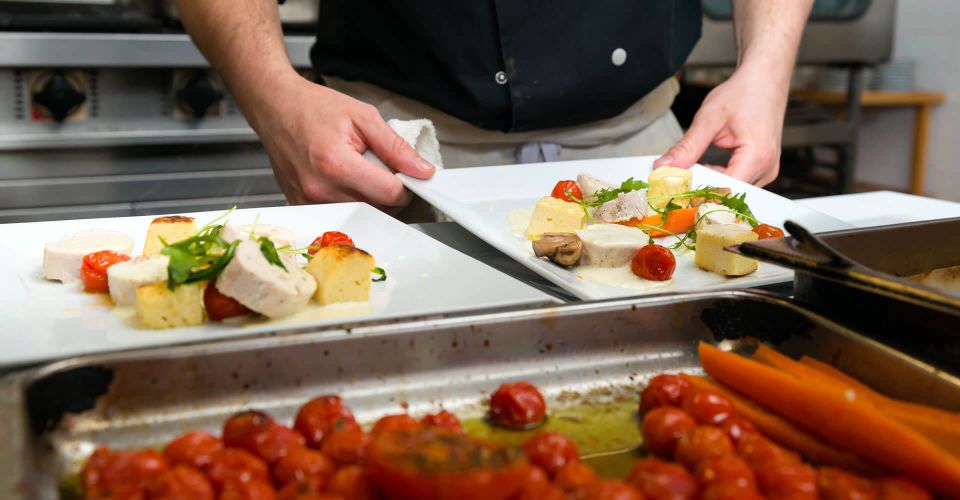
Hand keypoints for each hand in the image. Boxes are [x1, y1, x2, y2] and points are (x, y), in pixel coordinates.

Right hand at [248, 73, 435, 207]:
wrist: (274, 108)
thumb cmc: (313, 108)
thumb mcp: (363, 117)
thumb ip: (396, 147)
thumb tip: (422, 171)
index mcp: (337, 164)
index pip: (390, 194)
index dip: (406, 185)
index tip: (405, 174)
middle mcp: (320, 189)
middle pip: (376, 209)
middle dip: (388, 193)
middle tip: (380, 168)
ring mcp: (308, 202)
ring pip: (360, 215)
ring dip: (369, 199)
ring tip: (359, 171)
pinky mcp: (301, 207)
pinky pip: (339, 215)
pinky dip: (350, 202)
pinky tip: (343, 180)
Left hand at [654, 66, 786, 185]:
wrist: (764, 80)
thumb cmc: (745, 93)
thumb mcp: (709, 119)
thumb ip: (687, 147)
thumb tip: (664, 166)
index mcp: (757, 156)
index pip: (725, 190)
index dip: (699, 193)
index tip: (676, 191)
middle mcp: (766, 168)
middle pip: (729, 194)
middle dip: (701, 189)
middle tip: (677, 181)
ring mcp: (767, 169)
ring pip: (732, 191)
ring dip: (710, 183)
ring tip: (691, 170)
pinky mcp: (762, 167)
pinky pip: (738, 182)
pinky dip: (719, 177)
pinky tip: (705, 167)